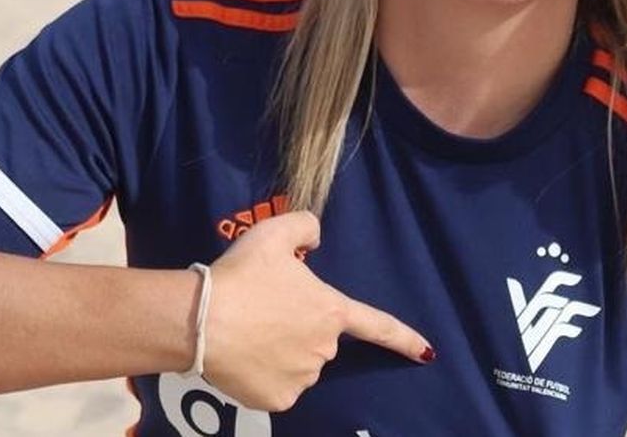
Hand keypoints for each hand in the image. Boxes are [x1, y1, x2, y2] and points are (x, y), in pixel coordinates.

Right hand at [198, 211, 432, 410]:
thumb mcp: (274, 234)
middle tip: (263, 314)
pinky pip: (276, 389)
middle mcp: (324, 349)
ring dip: (281, 353)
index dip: (404, 339)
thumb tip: (316, 235)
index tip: (428, 353)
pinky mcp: (276, 401)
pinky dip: (263, 378)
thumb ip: (304, 226)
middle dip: (299, 329)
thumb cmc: (240, 275)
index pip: (378, 326)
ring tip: (247, 334)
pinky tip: (242, 358)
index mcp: (332, 311)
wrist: (198, 320)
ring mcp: (302, 378)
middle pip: (318, 340)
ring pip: (297, 365)